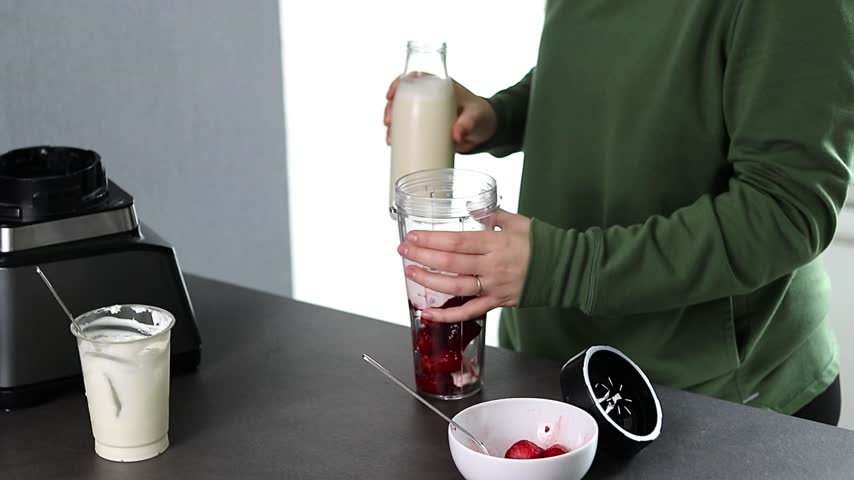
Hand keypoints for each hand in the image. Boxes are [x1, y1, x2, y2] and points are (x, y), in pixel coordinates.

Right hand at [384, 77, 497, 152]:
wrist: (487, 131)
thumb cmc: (482, 116)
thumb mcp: (476, 117)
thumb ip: (467, 124)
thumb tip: (455, 136)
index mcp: (440, 86)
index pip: (413, 78)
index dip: (398, 84)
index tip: (390, 95)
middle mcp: (430, 98)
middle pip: (403, 98)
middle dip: (390, 109)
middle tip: (389, 124)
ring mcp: (428, 114)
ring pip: (403, 115)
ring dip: (392, 125)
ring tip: (390, 139)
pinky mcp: (428, 128)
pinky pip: (410, 128)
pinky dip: (400, 135)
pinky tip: (393, 144)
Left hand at [397, 209, 530, 321]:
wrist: (566, 269)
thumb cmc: (542, 244)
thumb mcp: (518, 222)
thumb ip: (492, 214)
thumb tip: (471, 207)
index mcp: (496, 243)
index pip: (457, 241)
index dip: (432, 240)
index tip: (414, 236)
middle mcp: (492, 266)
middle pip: (451, 263)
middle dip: (423, 256)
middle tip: (404, 250)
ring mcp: (494, 287)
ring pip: (455, 287)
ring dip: (429, 281)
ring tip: (411, 273)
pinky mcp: (497, 302)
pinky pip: (469, 312)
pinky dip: (447, 315)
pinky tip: (428, 313)